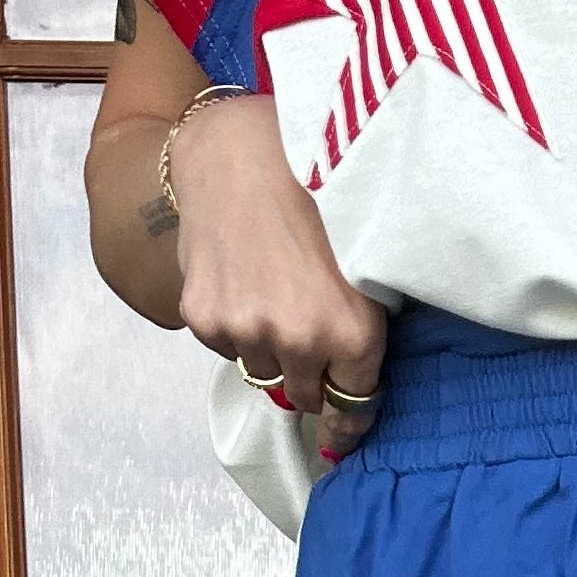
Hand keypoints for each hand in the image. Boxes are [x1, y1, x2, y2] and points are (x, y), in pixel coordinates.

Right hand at [165, 95, 387, 460]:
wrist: (243, 147)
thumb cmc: (321, 191)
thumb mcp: (372, 257)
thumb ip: (369, 322)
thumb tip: (361, 380)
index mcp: (353, 332)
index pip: (354, 407)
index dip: (351, 419)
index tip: (347, 429)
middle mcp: (300, 341)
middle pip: (305, 396)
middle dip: (311, 375)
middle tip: (309, 332)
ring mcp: (247, 331)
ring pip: (262, 371)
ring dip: (269, 347)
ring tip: (272, 290)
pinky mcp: (204, 317)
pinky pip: (224, 345)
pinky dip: (233, 324)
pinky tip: (241, 276)